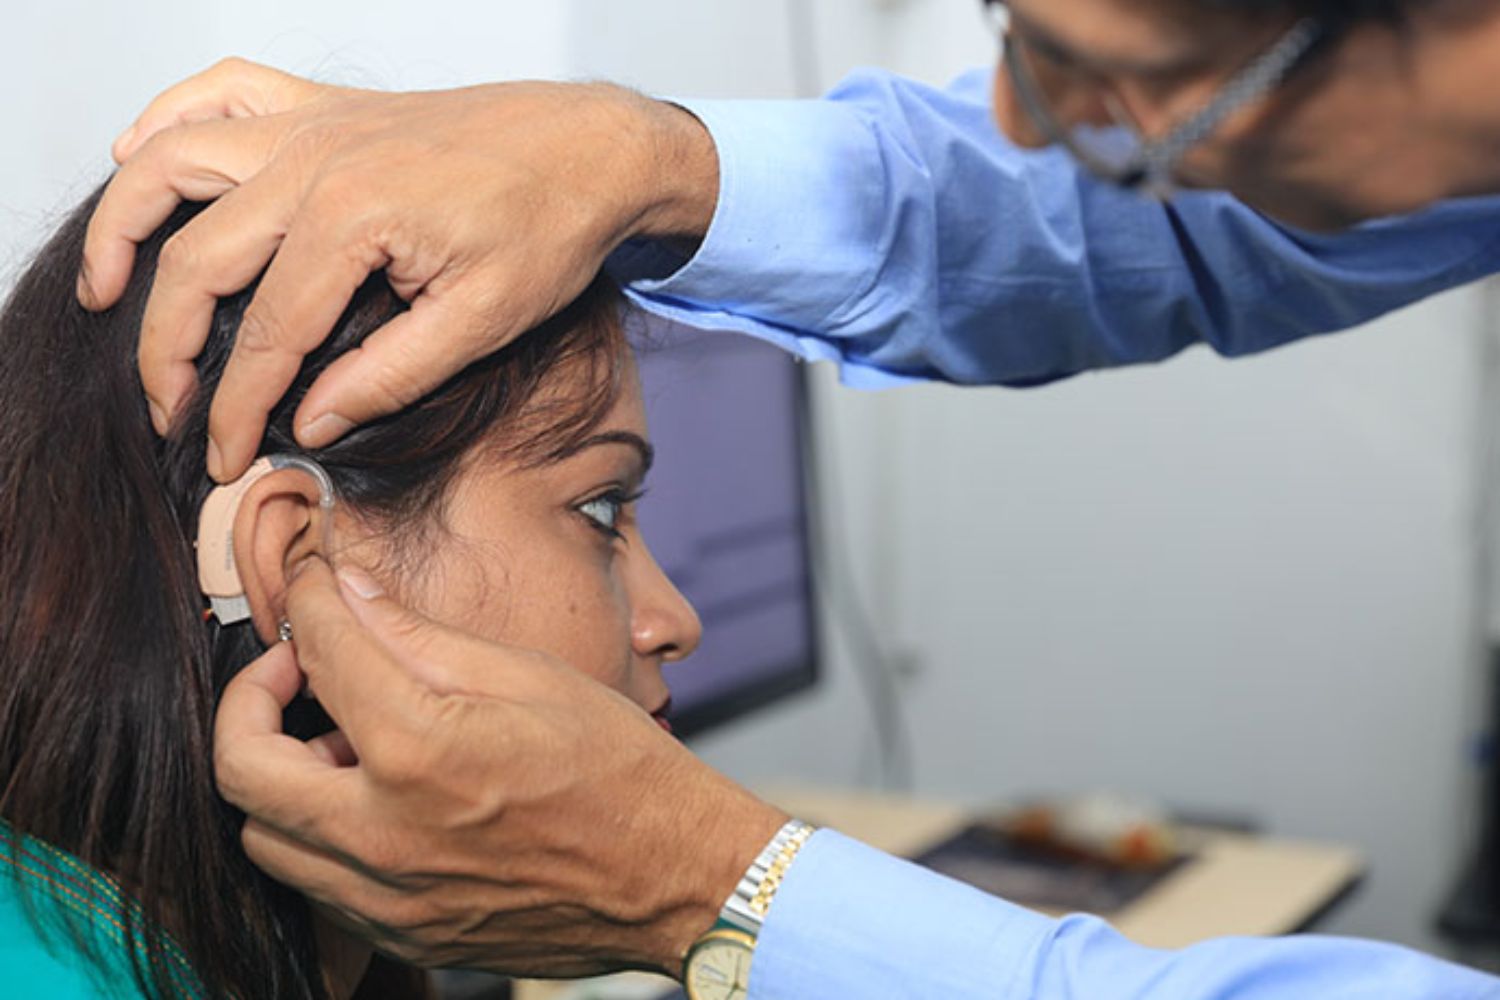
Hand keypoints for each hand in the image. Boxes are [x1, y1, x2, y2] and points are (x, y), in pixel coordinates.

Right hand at [85, 58, 718, 481]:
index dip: (235, 408)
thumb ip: (389, 375)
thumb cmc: (549, 226)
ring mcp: (312, 122)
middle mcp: (314, 160)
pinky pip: (219, 91)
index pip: (269, 334)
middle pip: (197, 258)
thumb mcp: (484, 321)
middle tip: (166, 409)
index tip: (222, 458)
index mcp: (353, 219)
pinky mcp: (322, 104)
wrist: (590, 147)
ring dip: (124, 223)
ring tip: (100, 288)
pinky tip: (136, 157)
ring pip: (174, 162)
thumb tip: (309, 422)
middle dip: (166, 345)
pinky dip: (166, 119)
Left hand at [214, 558, 785, 976]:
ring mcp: (388, 898)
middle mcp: (385, 835)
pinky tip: (371, 798)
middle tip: (297, 668)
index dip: (309, 599)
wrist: (674, 877)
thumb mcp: (529, 675)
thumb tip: (351, 591)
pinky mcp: (403, 935)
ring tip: (342, 741)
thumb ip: (421, 635)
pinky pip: (314, 884)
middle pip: (241, 767)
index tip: (313, 580)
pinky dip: (317, 833)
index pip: (320, 653)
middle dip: (250, 699)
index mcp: (421, 751)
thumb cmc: (619, 768)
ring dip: (280, 776)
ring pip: (264, 837)